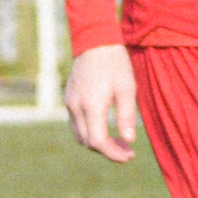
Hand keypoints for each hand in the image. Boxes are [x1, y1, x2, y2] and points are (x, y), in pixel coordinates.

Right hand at [65, 42, 139, 160]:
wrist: (95, 41)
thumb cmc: (115, 63)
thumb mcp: (127, 88)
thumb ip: (126, 115)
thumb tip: (129, 141)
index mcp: (91, 105)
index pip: (98, 141)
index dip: (113, 153)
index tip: (129, 156)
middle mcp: (76, 106)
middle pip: (88, 142)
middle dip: (107, 150)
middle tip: (127, 151)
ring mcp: (69, 103)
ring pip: (80, 135)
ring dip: (97, 143)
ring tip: (118, 141)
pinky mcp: (69, 99)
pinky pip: (77, 124)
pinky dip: (90, 132)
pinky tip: (106, 128)